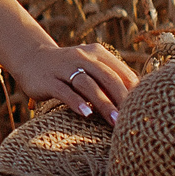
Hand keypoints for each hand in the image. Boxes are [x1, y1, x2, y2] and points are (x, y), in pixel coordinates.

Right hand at [5, 41, 134, 121]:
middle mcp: (82, 57)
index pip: (120, 72)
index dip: (133, 91)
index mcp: (97, 53)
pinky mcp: (48, 80)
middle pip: (106, 77)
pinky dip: (77, 102)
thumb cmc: (69, 70)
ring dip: (103, 103)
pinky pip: (64, 91)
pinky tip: (86, 114)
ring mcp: (64, 67)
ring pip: (87, 84)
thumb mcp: (90, 68)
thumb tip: (138, 99)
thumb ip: (110, 79)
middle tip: (132, 118)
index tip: (143, 110)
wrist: (31, 58)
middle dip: (121, 99)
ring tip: (114, 121)